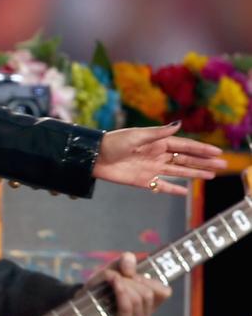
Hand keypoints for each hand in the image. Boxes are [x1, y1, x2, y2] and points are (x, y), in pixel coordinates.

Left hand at [85, 252, 171, 315]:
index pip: (164, 292)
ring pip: (138, 298)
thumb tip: (129, 260)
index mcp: (151, 304)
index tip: (132, 274)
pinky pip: (127, 307)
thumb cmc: (101, 286)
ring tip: (112, 281)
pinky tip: (115, 284)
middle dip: (131, 280)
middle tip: (116, 277)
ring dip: (123, 284)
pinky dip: (121, 292)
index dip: (148, 279)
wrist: (81, 300)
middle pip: (148, 293)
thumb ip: (124, 261)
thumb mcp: (114, 268)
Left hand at [91, 123, 226, 196]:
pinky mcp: (142, 180)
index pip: (184, 146)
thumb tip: (179, 123)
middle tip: (222, 165)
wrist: (92, 157)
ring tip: (211, 175)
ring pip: (178, 172)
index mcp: (157, 142)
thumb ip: (158, 133)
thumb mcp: (137, 135)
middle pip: (185, 159)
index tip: (217, 151)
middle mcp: (156, 155)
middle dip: (203, 162)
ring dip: (194, 173)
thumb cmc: (112, 142)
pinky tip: (184, 191)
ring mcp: (151, 168)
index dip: (201, 148)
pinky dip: (173, 189)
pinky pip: (161, 186)